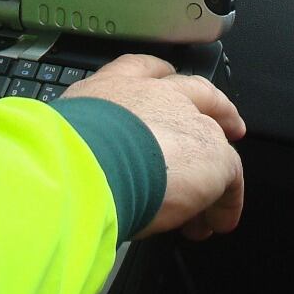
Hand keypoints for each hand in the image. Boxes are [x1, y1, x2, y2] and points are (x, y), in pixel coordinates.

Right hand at [63, 54, 245, 239]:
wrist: (91, 164)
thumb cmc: (64, 155)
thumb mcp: (63, 139)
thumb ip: (80, 141)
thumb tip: (74, 164)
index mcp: (113, 88)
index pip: (145, 70)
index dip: (162, 79)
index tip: (169, 85)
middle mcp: (156, 95)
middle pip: (197, 93)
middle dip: (215, 109)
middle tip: (227, 126)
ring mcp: (189, 120)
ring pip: (214, 139)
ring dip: (215, 171)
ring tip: (215, 201)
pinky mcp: (213, 152)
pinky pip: (230, 176)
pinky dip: (226, 202)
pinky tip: (217, 222)